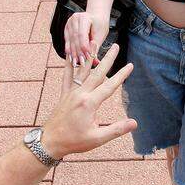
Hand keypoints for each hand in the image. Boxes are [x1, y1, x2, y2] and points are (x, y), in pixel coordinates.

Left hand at [41, 44, 136, 158]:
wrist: (50, 142)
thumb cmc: (74, 141)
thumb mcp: (97, 139)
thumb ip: (116, 129)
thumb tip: (134, 123)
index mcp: (90, 103)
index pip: (109, 86)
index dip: (121, 76)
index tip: (130, 66)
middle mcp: (80, 94)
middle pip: (97, 73)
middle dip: (108, 59)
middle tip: (116, 46)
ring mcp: (71, 93)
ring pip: (82, 70)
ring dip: (89, 56)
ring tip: (94, 42)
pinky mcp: (64, 94)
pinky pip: (66, 76)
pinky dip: (68, 64)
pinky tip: (69, 54)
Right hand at [64, 11, 109, 66]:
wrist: (96, 16)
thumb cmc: (100, 25)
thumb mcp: (100, 35)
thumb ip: (96, 48)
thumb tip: (94, 61)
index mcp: (84, 17)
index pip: (82, 34)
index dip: (84, 47)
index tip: (87, 57)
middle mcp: (74, 18)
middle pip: (75, 38)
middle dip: (78, 52)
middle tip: (81, 63)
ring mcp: (69, 23)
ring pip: (70, 40)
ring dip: (73, 52)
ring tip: (75, 63)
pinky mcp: (66, 28)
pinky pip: (67, 40)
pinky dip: (70, 49)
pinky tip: (71, 57)